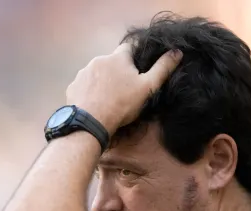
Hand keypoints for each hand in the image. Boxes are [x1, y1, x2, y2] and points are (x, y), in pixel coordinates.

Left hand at [66, 44, 182, 135]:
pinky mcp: (73, 86)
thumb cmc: (122, 104)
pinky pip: (85, 85)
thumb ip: (162, 69)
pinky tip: (95, 103)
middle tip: (125, 89)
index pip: (130, 47)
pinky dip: (90, 90)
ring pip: (97, 72)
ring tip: (109, 98)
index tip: (139, 67)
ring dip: (104, 80)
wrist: (90, 122)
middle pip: (112, 61)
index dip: (136, 56)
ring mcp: (83, 72)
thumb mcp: (147, 88)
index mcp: (118, 57)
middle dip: (119, 71)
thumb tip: (177, 52)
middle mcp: (99, 60)